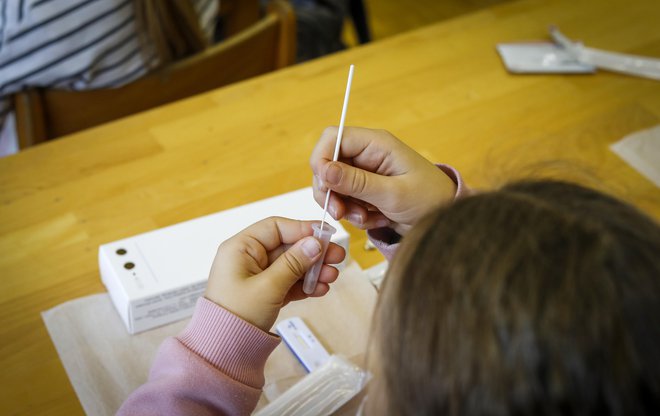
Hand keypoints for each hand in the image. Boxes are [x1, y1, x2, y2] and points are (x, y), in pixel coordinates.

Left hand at [205, 217, 345, 331]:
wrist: (224, 350)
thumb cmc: (237, 315)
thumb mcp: (268, 287)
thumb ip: (293, 263)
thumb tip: (315, 243)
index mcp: (240, 248)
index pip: (275, 228)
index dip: (302, 229)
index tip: (326, 234)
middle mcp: (248, 258)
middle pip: (287, 246)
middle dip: (313, 252)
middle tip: (338, 256)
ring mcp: (256, 275)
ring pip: (291, 265)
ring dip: (313, 270)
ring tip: (332, 277)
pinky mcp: (264, 292)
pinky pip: (288, 281)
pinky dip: (304, 284)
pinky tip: (321, 288)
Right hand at [310, 127, 456, 234]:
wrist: (446, 222)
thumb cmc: (430, 200)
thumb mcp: (393, 193)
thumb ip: (356, 182)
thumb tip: (323, 170)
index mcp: (376, 144)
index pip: (333, 137)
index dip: (322, 158)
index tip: (324, 184)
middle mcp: (367, 155)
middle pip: (327, 164)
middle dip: (330, 191)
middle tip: (340, 212)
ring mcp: (365, 174)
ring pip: (333, 187)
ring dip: (343, 207)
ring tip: (366, 218)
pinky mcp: (365, 192)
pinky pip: (345, 202)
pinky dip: (354, 215)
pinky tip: (375, 219)